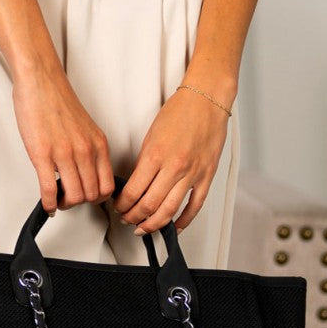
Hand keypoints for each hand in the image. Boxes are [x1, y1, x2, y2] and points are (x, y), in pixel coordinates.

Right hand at [12, 66, 114, 214]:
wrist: (41, 81)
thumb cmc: (59, 102)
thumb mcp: (86, 129)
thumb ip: (90, 151)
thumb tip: (86, 174)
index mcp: (99, 145)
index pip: (108, 186)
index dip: (98, 199)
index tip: (87, 198)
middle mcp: (85, 151)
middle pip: (91, 195)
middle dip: (80, 203)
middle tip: (69, 200)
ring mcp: (65, 154)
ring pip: (74, 197)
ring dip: (65, 205)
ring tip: (58, 200)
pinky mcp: (43, 155)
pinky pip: (49, 190)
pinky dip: (49, 204)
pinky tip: (47, 205)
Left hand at [111, 87, 230, 233]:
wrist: (207, 99)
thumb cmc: (180, 112)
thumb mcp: (151, 136)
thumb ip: (144, 163)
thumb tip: (134, 186)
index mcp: (155, 155)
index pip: (133, 192)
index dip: (122, 205)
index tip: (119, 207)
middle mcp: (174, 167)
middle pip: (148, 206)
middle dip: (133, 217)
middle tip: (127, 219)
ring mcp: (192, 174)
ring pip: (169, 211)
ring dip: (152, 224)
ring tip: (143, 228)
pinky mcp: (206, 176)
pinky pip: (194, 206)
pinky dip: (183, 221)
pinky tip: (174, 227)